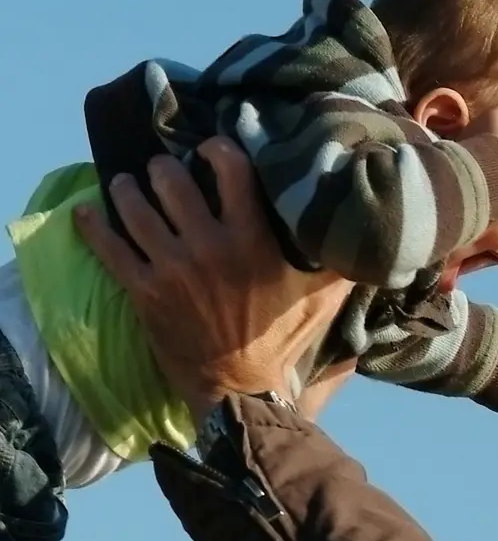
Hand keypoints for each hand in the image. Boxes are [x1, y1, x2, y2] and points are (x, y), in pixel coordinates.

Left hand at [73, 139, 352, 423]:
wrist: (240, 391)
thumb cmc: (281, 340)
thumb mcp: (320, 299)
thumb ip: (337, 261)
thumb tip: (367, 231)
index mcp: (252, 241)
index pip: (229, 168)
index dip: (215, 148)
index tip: (209, 151)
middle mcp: (208, 246)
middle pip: (171, 179)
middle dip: (164, 169)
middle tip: (165, 172)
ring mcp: (171, 268)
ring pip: (135, 205)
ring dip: (127, 189)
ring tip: (128, 187)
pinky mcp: (143, 292)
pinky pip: (107, 246)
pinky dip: (92, 223)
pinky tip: (87, 211)